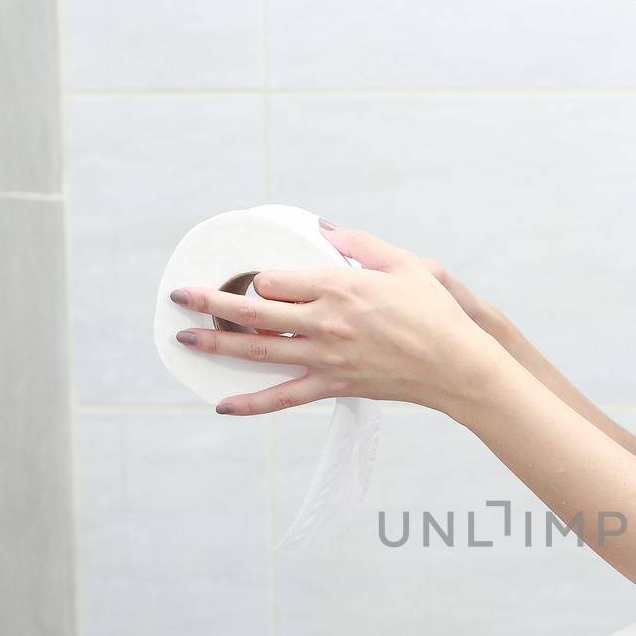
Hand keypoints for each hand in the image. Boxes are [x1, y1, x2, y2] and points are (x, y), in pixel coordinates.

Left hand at [168, 221, 508, 417]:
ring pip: (258, 352)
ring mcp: (326, 358)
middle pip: (252, 313)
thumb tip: (324, 229)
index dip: (260, 278)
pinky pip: (283, 398)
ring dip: (216, 346)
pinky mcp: (334, 386)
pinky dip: (251, 404)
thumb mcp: (404, 264)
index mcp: (338, 288)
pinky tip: (223, 405)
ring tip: (184, 339)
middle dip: (210, 303)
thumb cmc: (435, 315)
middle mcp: (324, 323)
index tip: (260, 279)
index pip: (276, 280)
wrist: (457, 366)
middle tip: (179, 297)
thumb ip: (360, 243)